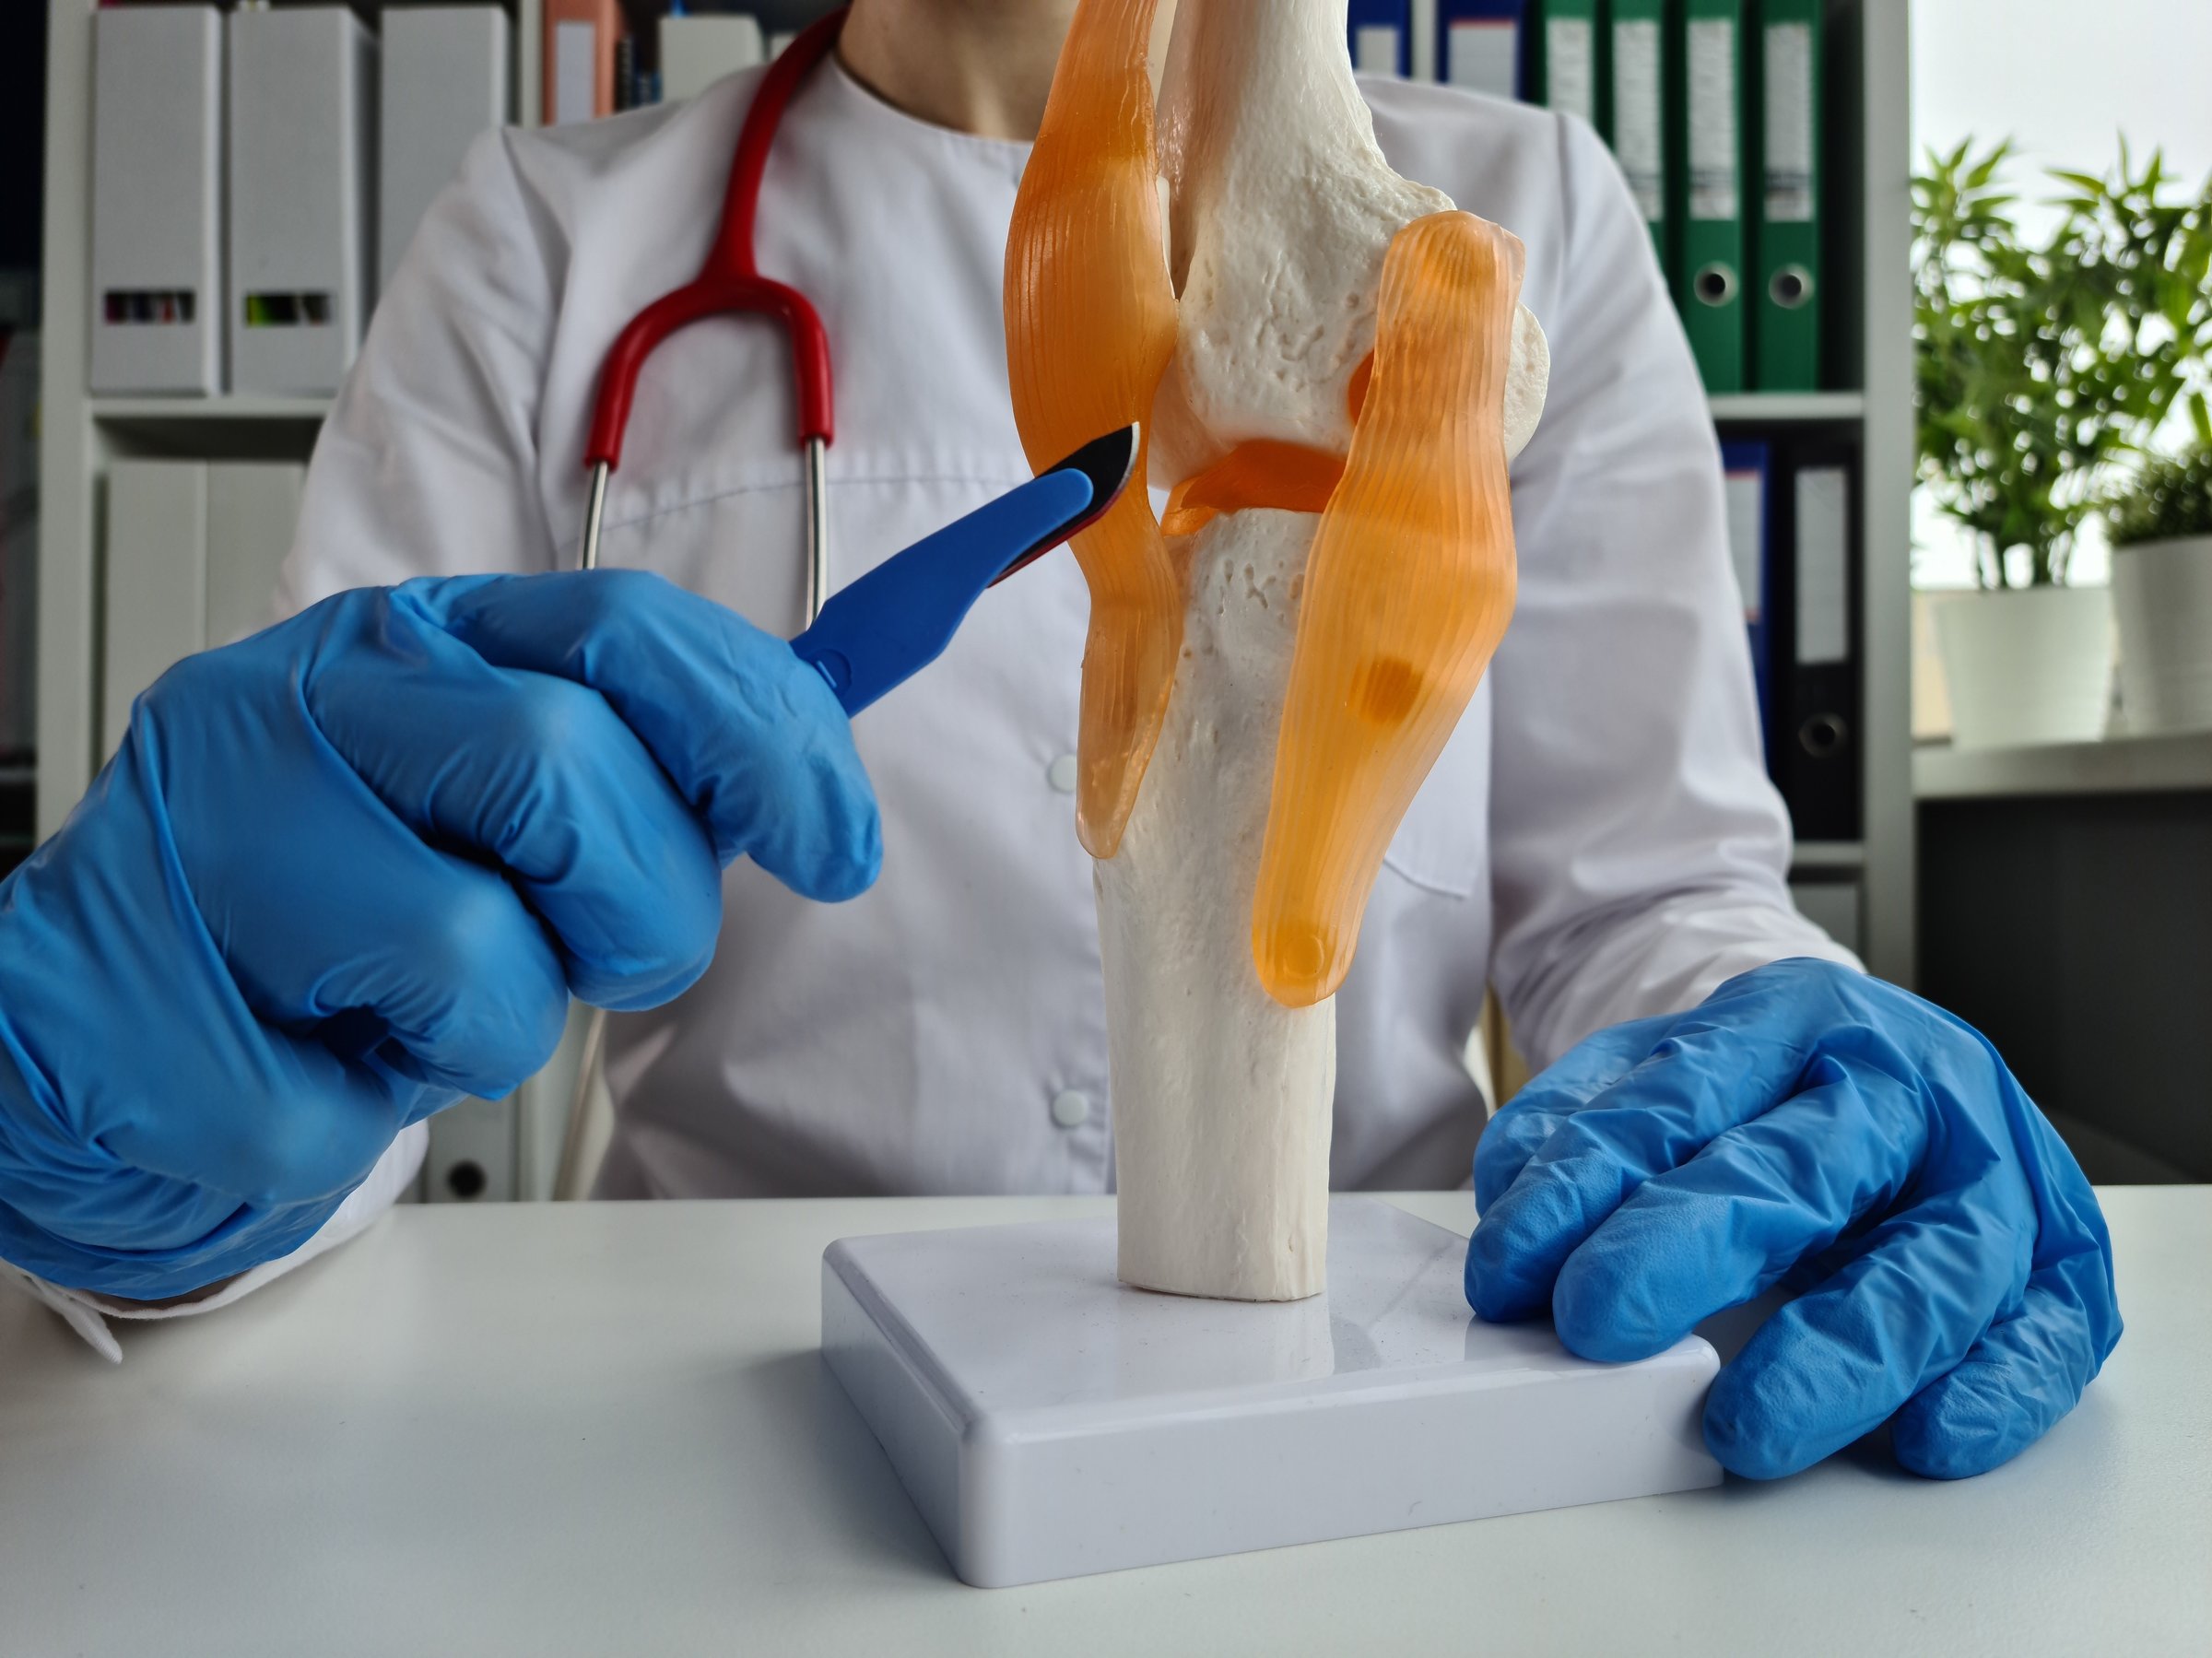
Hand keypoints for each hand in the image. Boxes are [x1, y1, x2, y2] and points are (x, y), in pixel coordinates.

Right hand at [0, 572, 878, 1298]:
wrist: (97, 1026)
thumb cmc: (332, 910)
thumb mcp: (491, 806)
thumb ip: (637, 773)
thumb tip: (809, 787)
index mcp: (414, 641)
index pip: (625, 629)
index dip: (761, 732)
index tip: (833, 840)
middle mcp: (302, 700)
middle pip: (565, 771)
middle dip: (640, 908)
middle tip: (597, 955)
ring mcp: (207, 834)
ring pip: (476, 951)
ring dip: (503, 1026)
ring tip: (421, 1009)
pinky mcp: (131, 987)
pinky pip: (351, 1103)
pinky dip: (366, 1114)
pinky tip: (310, 1062)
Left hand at [1466, 958, 2119, 1479]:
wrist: (1900, 1056)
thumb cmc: (1772, 1084)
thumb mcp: (1668, 1067)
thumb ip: (1585, 1122)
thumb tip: (1512, 1205)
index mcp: (1794, 1021)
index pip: (1680, 1102)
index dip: (1589, 1187)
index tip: (1515, 1268)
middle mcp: (1903, 1087)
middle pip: (1797, 1172)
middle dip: (1688, 1248)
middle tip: (1596, 1322)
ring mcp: (1995, 1171)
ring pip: (1930, 1264)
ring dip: (1835, 1354)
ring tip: (1744, 1425)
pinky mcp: (2065, 1256)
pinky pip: (2047, 1331)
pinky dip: (1994, 1389)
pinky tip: (1925, 1435)